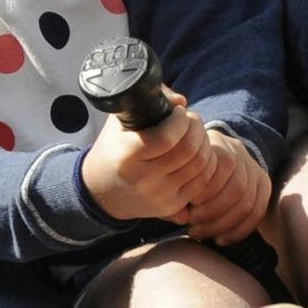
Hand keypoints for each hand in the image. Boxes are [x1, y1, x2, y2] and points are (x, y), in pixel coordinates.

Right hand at [79, 95, 218, 225]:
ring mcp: (159, 195)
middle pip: (188, 150)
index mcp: (126, 156)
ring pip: (200, 164)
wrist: (101, 192)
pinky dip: (206, 162)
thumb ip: (148, 103)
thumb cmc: (113, 149)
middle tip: (191, 119)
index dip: (181, 119)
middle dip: (197, 127)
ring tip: (195, 133)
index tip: (178, 111)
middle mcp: (143, 179)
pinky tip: (197, 152)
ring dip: (204, 142)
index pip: (167, 137)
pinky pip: (203, 181)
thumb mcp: (119, 122)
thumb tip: (181, 100)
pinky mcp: (171, 206)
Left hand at [166, 132, 273, 247]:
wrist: (213, 154)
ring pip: (247, 203)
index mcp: (220, 144)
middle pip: (237, 188)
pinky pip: (257, 213)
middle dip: (212, 213)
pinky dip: (239, 230)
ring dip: (223, 225)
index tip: (187, 207)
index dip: (205, 192)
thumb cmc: (187, 168)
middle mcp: (242, 155)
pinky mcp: (264, 185)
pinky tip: (220, 240)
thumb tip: (180, 218)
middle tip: (191, 227)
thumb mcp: (180, 170)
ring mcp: (255, 170)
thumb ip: (177, 190)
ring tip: (200, 234)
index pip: (222, 168)